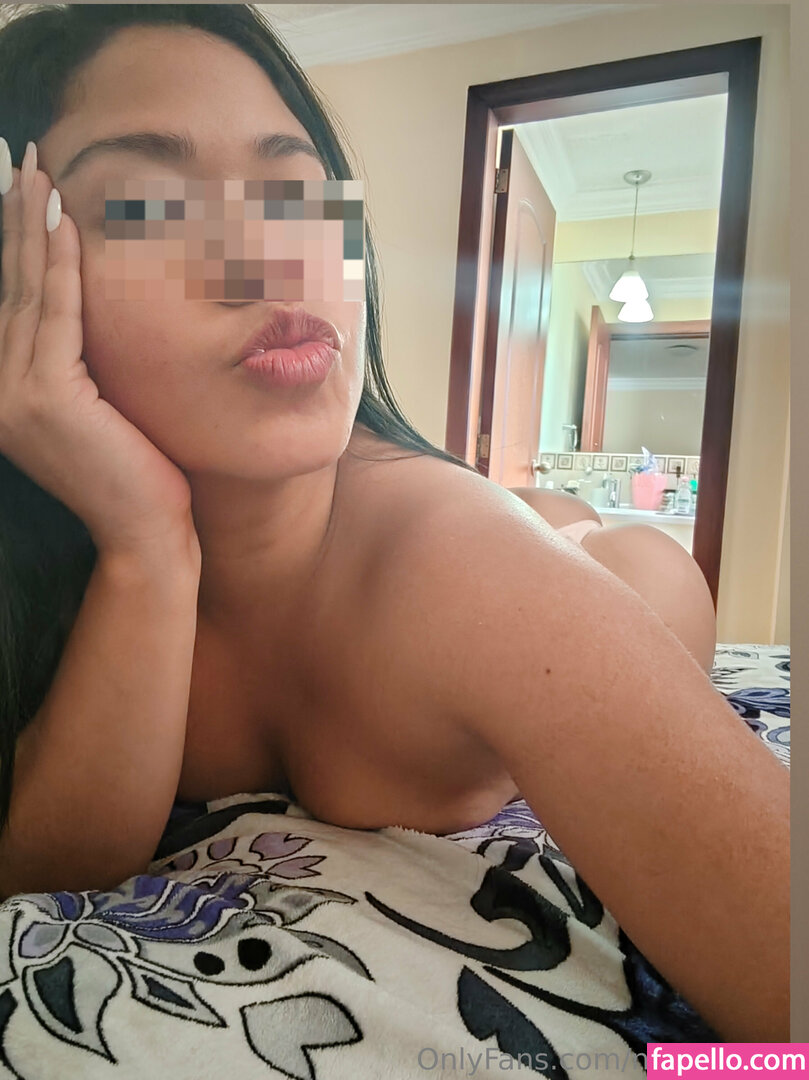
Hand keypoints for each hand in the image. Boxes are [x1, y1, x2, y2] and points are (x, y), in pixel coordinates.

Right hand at [0, 141, 200, 562]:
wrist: (146, 533)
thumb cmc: (139, 473)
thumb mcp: (104, 406)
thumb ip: (84, 360)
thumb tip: (93, 308)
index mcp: (8, 390)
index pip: (15, 302)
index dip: (18, 244)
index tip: (27, 192)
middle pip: (10, 286)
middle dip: (16, 220)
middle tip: (22, 161)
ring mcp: (12, 395)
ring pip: (26, 292)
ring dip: (32, 227)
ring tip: (37, 174)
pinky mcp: (44, 398)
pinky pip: (57, 315)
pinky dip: (61, 267)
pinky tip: (67, 224)